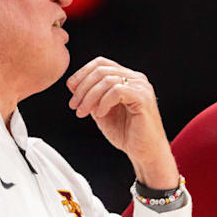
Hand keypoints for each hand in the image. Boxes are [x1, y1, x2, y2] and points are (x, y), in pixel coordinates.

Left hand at [66, 57, 178, 188]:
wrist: (145, 153)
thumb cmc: (127, 134)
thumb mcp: (101, 112)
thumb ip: (90, 97)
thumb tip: (72, 84)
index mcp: (127, 79)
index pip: (101, 63)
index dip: (82, 73)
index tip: (71, 90)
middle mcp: (136, 79)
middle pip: (101, 70)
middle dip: (82, 88)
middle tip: (74, 105)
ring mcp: (141, 87)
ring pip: (107, 80)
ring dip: (89, 97)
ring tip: (83, 112)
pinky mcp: (143, 98)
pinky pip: (117, 91)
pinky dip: (104, 102)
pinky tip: (101, 114)